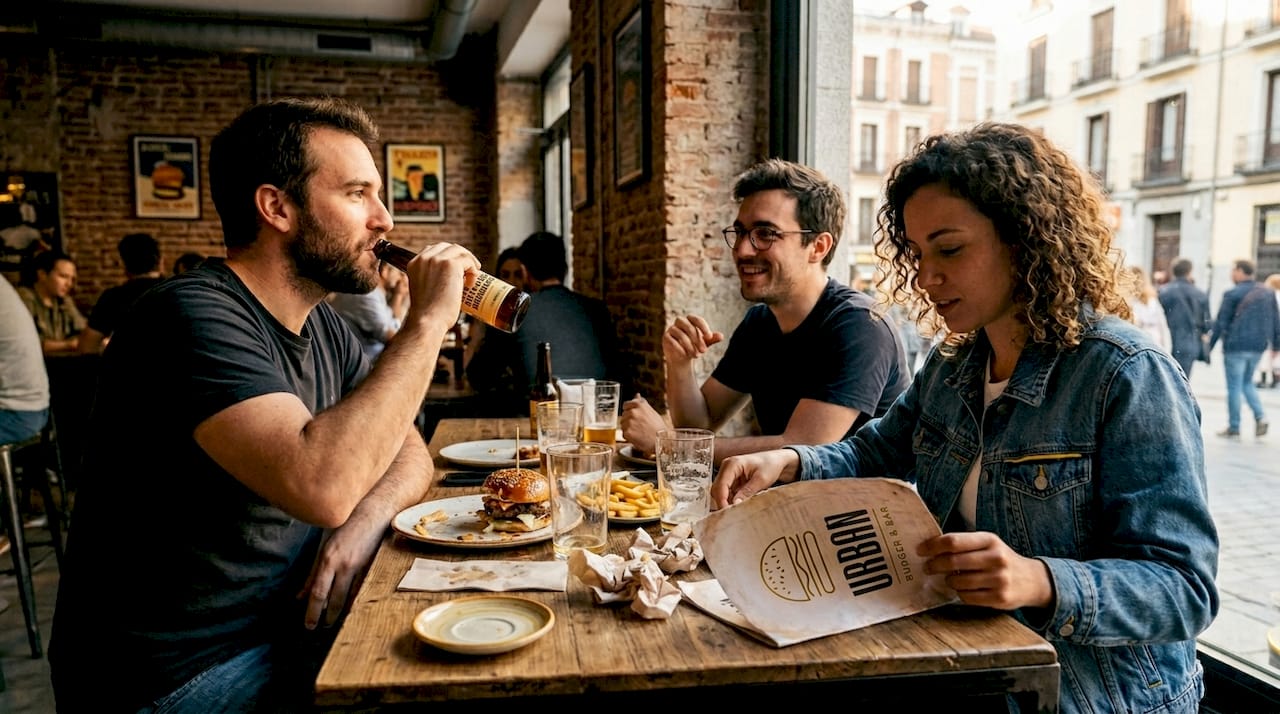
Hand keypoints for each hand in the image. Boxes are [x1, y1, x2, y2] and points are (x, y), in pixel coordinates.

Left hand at [298, 517, 384, 628]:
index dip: (313, 611)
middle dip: (326, 616)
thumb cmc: (344, 529)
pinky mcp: (371, 567)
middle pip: (332, 598)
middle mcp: (342, 564)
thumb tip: (300, 596)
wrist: (372, 515)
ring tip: (333, 622)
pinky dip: (353, 601)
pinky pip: (360, 590)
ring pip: (348, 596)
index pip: (318, 592)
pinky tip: (350, 609)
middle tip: (321, 628)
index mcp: (328, 559)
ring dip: (339, 612)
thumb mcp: (324, 548)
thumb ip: (312, 574)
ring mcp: (358, 567)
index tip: (309, 625)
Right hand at [403, 242, 479, 329]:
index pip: (434, 250)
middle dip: (460, 257)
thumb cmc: (428, 313)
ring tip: (472, 278)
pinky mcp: (450, 264)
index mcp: (415, 263)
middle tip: (469, 271)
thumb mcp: (425, 288)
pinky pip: (468, 260)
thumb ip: (432, 277)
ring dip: (469, 262)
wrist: (427, 321)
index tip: (457, 269)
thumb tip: (451, 276)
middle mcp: (424, 258)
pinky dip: (473, 270)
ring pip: (459, 251)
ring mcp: (437, 259)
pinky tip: (471, 283)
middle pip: (448, 247)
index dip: (448, 257)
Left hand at [619, 394, 664, 455]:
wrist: (661, 441)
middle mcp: (633, 412)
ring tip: (639, 431)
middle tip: (639, 426)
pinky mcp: (627, 432)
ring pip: (623, 425)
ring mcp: (629, 422)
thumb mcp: (652, 411)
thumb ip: (642, 403)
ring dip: (628, 428)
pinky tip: (637, 437)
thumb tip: (637, 395)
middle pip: (624, 416)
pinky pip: (624, 434)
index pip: (626, 405)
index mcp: (638, 405)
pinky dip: (629, 436)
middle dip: (629, 421)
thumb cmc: (658, 427)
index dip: (629, 411)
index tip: (634, 417)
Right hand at [662, 315, 723, 366]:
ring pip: (681, 335)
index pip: (697, 319)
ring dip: (690, 346)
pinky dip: (680, 349)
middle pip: (689, 327)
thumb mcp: (705, 343)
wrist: (682, 357)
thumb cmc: (695, 346)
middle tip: (704, 351)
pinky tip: (686, 355)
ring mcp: (671, 329)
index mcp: (690, 320)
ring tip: (697, 356)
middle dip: (697, 340)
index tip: (710, 336)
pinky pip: (673, 341)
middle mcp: (680, 322)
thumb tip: (721, 336)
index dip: (703, 327)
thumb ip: (712, 339)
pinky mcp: (666, 337)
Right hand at [710, 448, 798, 508]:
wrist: (776, 460)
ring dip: (727, 502)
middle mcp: (726, 467)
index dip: (722, 501)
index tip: (728, 513)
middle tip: (732, 515)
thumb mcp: (761, 480)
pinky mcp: (731, 480)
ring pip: (720, 492)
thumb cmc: (770, 465)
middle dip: (723, 503)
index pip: (720, 486)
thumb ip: (747, 492)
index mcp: (732, 464)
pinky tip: (740, 505)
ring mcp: (728, 474)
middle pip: (717, 489)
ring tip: (737, 511)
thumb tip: (735, 504)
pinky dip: (731, 500)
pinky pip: (727, 493)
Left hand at [917, 532, 1054, 610]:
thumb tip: (929, 546)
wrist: (1032, 580)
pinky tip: (964, 589)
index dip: (933, 546)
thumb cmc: (1000, 559)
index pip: (953, 541)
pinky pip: (967, 597)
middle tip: (927, 567)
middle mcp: (996, 558)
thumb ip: (963, 543)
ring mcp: (999, 579)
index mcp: (989, 540)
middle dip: (934, 565)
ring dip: (948, 581)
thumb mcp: (988, 544)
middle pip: (952, 561)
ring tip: (950, 579)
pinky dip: (960, 594)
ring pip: (958, 582)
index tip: (920, 550)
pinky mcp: (1000, 598)